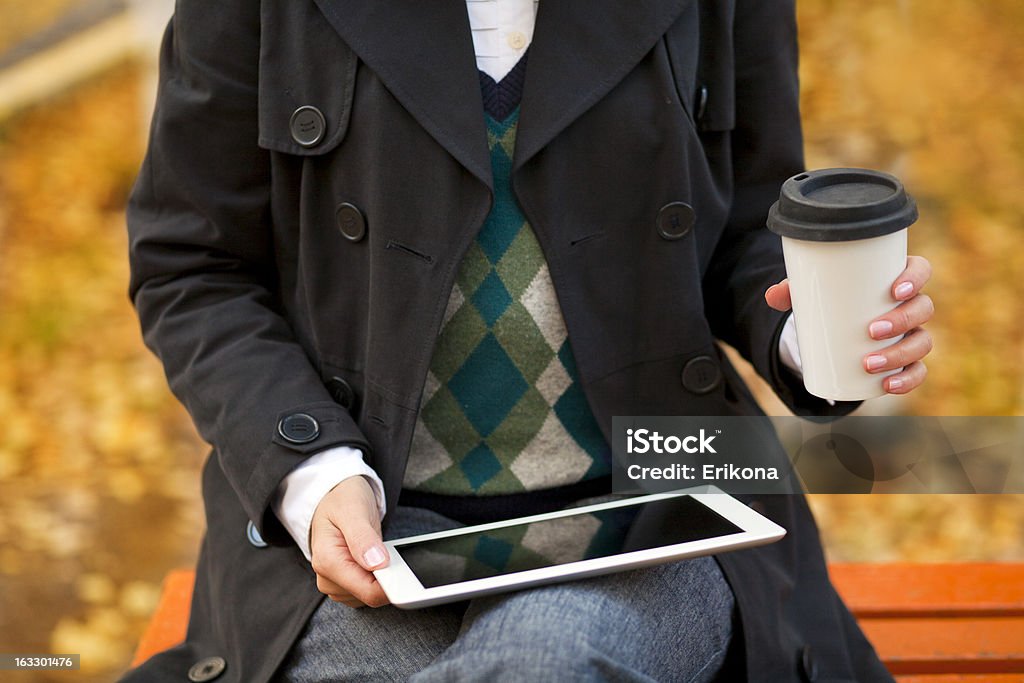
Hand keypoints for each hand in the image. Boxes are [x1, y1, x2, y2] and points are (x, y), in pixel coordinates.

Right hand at [309, 476, 389, 607]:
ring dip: (384, 576)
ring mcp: (336, 584)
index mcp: (328, 562)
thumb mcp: (352, 510)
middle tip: (388, 548)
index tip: (405, 568)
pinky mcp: (345, 584)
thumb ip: (363, 538)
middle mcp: (328, 578)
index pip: (368, 591)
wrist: (336, 498)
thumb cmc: (342, 500)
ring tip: (379, 550)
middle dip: (387, 577)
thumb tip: (377, 563)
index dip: (392, 584)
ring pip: (372, 595)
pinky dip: (379, 577)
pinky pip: (369, 590)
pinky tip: (377, 557)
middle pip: (371, 596)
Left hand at [765, 255, 933, 394]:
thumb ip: (791, 290)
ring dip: (900, 354)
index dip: (916, 278)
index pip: (920, 270)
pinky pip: (917, 371)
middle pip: (923, 308)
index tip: (894, 290)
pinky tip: (888, 385)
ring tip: (869, 364)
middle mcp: (910, 305)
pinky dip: (907, 380)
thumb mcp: (810, 292)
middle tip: (871, 331)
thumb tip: (772, 296)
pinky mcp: (905, 359)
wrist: (832, 327)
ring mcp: (911, 333)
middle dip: (902, 321)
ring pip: (922, 342)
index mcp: (894, 278)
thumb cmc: (829, 300)